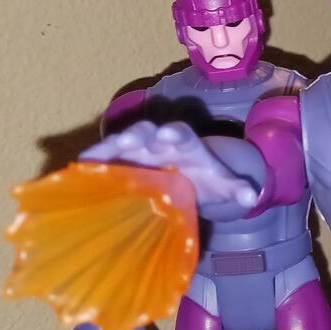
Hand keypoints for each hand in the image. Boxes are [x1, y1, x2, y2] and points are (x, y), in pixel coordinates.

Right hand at [80, 121, 257, 211]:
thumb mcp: (223, 184)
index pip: (183, 134)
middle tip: (128, 141)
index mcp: (187, 143)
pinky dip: (94, 160)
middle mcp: (159, 140)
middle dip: (138, 135)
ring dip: (110, 147)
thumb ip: (237, 188)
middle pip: (148, 132)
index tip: (170, 135)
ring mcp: (138, 149)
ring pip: (122, 142)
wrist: (191, 174)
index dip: (176, 133)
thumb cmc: (207, 177)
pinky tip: (78, 168)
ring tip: (94, 157)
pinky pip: (106, 157)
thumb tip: (251, 196)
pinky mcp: (122, 159)